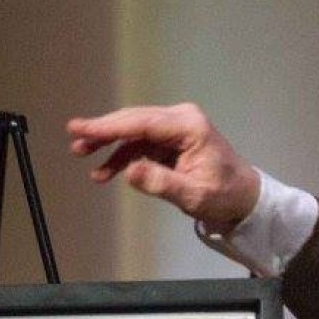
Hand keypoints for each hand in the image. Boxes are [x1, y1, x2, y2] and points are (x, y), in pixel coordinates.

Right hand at [66, 104, 260, 229]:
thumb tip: (129, 171)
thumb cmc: (224, 195)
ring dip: (109, 144)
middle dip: (103, 131)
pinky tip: (105, 171)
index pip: (141, 122)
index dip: (109, 126)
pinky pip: (141, 144)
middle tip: (74, 139)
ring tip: (83, 155)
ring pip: (134, 131)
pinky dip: (123, 156)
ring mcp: (176, 129)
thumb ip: (160, 183)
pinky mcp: (171, 141)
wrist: (244, 198)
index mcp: (189, 126)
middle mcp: (181, 120)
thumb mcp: (193, 195)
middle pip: (134, 120)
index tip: (81, 128)